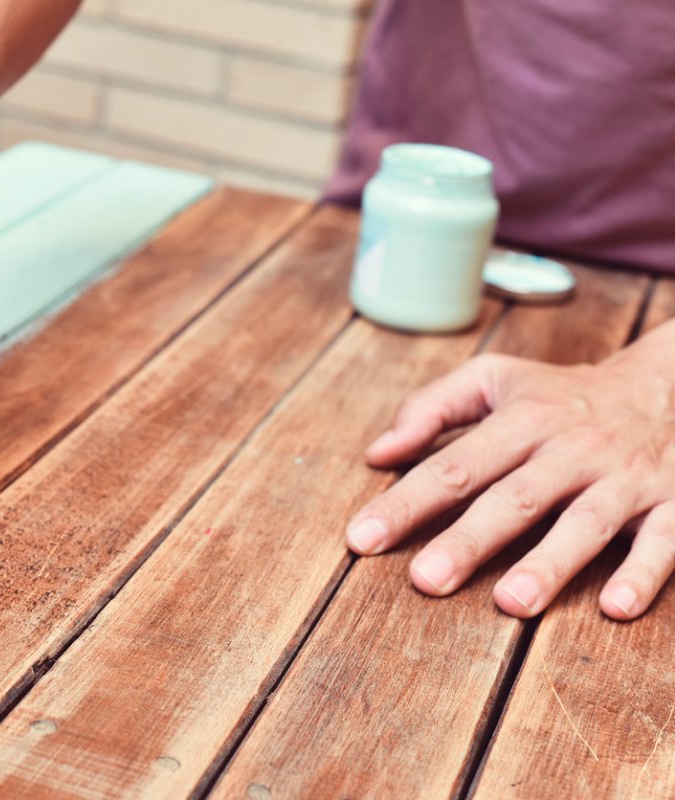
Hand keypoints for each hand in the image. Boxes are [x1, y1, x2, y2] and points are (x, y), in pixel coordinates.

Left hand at [346, 328, 674, 619]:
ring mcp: (624, 478)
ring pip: (585, 523)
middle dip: (469, 540)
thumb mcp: (495, 379)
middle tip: (426, 580)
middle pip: (514, 498)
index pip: (454, 466)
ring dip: (549, 562)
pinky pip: (664, 541)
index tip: (361, 537)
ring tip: (510, 603)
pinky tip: (616, 606)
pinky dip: (642, 572)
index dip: (406, 502)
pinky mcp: (674, 503)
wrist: (672, 383)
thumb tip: (376, 453)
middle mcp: (571, 449)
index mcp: (522, 421)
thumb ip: (430, 409)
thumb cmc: (562, 393)